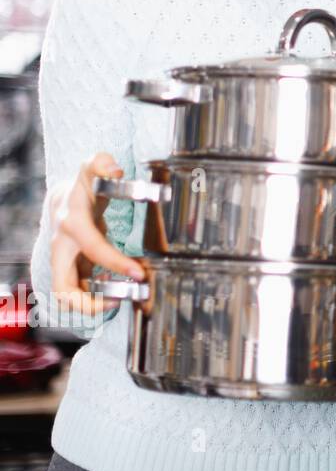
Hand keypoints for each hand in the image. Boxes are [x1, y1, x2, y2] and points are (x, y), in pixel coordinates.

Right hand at [48, 153, 144, 317]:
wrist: (61, 199)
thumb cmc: (82, 188)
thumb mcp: (90, 171)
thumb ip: (100, 164)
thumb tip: (114, 168)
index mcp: (72, 225)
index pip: (93, 248)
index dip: (114, 262)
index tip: (139, 273)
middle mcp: (62, 248)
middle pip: (63, 289)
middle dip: (89, 304)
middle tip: (119, 302)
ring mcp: (62, 262)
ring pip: (65, 298)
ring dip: (90, 306)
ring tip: (117, 302)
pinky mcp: (68, 271)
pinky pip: (75, 294)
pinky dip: (92, 299)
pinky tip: (114, 295)